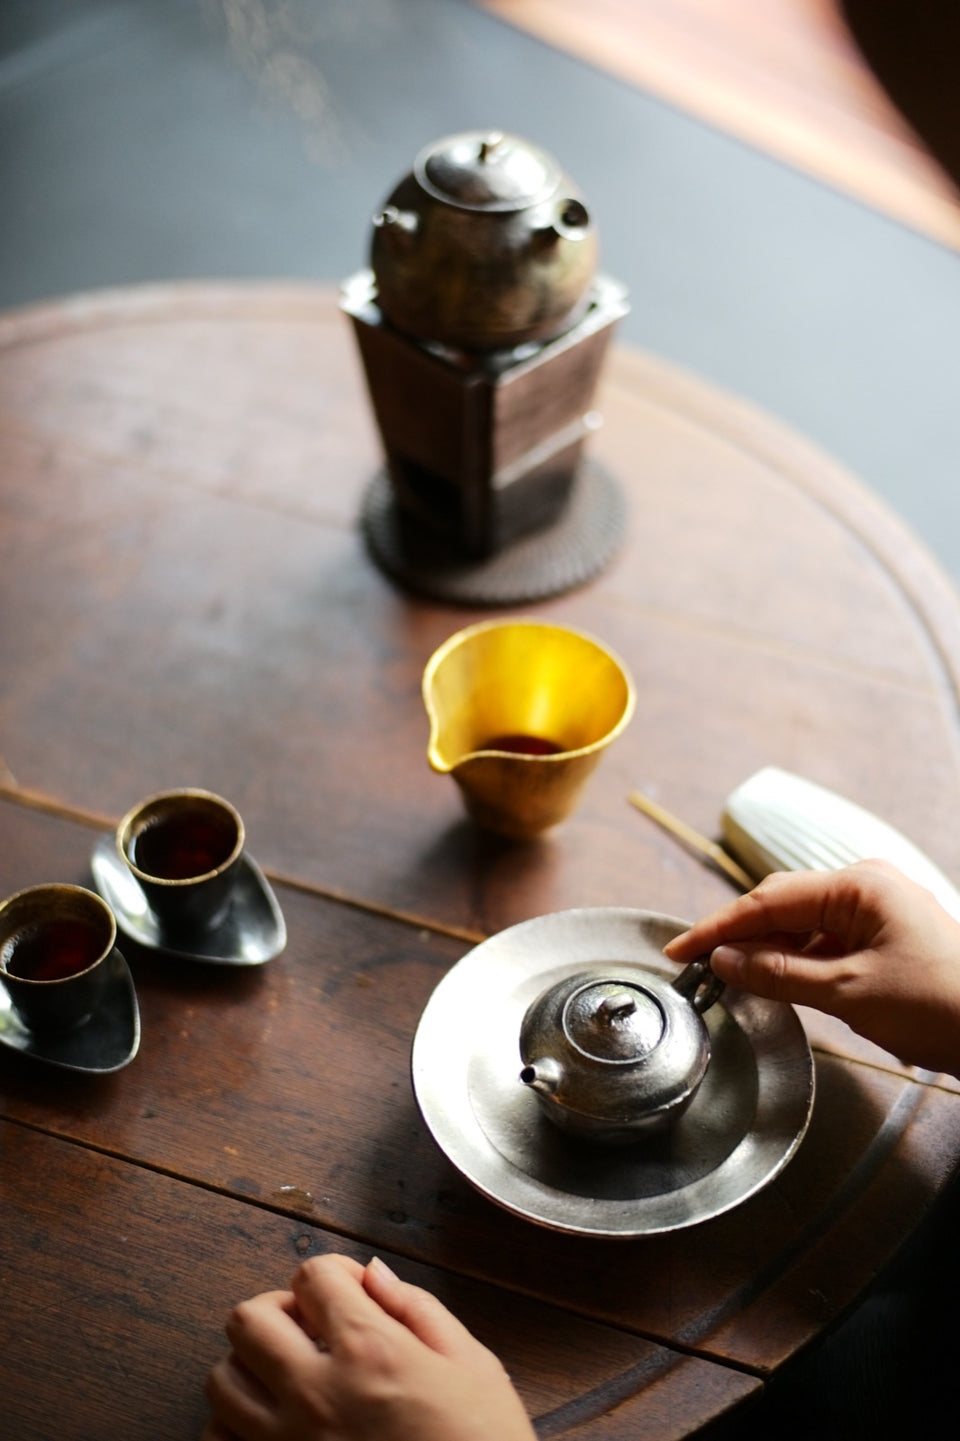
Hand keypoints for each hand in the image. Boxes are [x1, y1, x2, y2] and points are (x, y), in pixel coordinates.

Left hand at [202, 1252, 536, 1440]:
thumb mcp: (473, 1366)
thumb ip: (417, 1308)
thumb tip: (373, 1274)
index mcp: (370, 1351)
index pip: (313, 1275)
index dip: (334, 1274)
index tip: (351, 1294)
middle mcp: (317, 1394)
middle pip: (249, 1319)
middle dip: (280, 1311)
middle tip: (312, 1329)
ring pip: (222, 1381)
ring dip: (252, 1368)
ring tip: (289, 1378)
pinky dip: (235, 1429)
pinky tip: (275, 1426)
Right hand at [663, 859, 959, 1075]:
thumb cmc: (941, 1007)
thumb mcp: (848, 993)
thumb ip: (779, 974)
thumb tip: (725, 960)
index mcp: (859, 886)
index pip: (768, 900)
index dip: (718, 928)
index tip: (681, 950)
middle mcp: (866, 886)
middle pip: (783, 904)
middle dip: (741, 936)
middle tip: (702, 967)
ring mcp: (878, 909)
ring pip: (803, 923)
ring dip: (769, 950)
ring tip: (736, 980)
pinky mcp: (885, 935)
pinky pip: (827, 939)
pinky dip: (798, 959)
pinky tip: (779, 981)